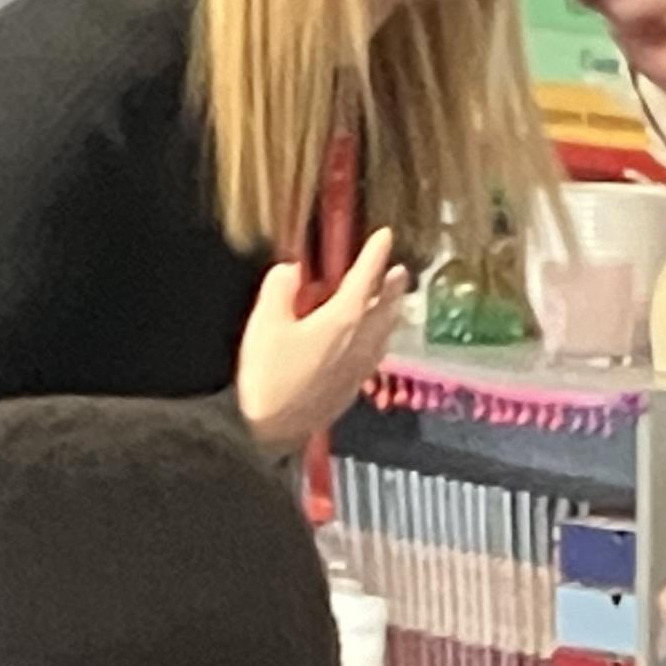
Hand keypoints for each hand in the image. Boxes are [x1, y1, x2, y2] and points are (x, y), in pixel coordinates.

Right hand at [237, 230, 409, 451]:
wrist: (271, 429)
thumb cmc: (267, 374)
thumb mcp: (264, 323)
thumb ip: (280, 289)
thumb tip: (292, 269)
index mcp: (342, 321)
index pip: (364, 280)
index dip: (374, 256)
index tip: (385, 236)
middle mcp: (360, 343)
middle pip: (384, 308)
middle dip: (393, 287)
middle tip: (400, 270)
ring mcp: (360, 367)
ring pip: (385, 332)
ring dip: (391, 311)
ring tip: (394, 300)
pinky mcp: (353, 386)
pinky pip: (376, 352)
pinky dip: (381, 336)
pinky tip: (375, 339)